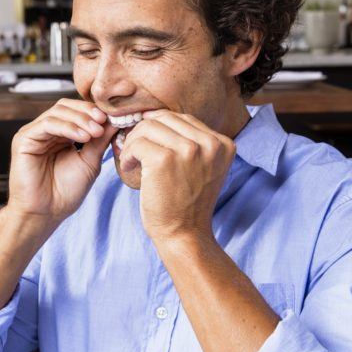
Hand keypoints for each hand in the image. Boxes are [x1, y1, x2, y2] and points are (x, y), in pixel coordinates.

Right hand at [7, 99, 116, 223]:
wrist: (46, 213)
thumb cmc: (66, 192)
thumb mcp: (89, 161)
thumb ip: (99, 140)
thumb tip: (115, 120)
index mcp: (60, 134)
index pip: (76, 111)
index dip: (94, 111)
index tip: (114, 118)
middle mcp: (45, 131)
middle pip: (66, 106)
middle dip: (87, 112)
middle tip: (104, 122)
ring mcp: (34, 133)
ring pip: (57, 112)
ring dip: (80, 119)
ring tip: (96, 132)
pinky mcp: (24, 139)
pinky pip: (47, 124)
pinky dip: (67, 127)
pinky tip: (83, 137)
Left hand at [119, 110, 234, 243]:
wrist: (184, 234)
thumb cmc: (187, 203)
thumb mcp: (203, 168)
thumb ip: (193, 143)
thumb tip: (156, 116)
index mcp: (223, 144)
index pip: (183, 119)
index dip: (160, 128)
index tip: (149, 144)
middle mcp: (210, 144)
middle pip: (165, 118)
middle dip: (145, 132)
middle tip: (135, 151)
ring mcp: (188, 150)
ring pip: (148, 127)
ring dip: (134, 142)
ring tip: (132, 160)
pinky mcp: (164, 159)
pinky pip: (137, 143)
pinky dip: (127, 154)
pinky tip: (128, 167)